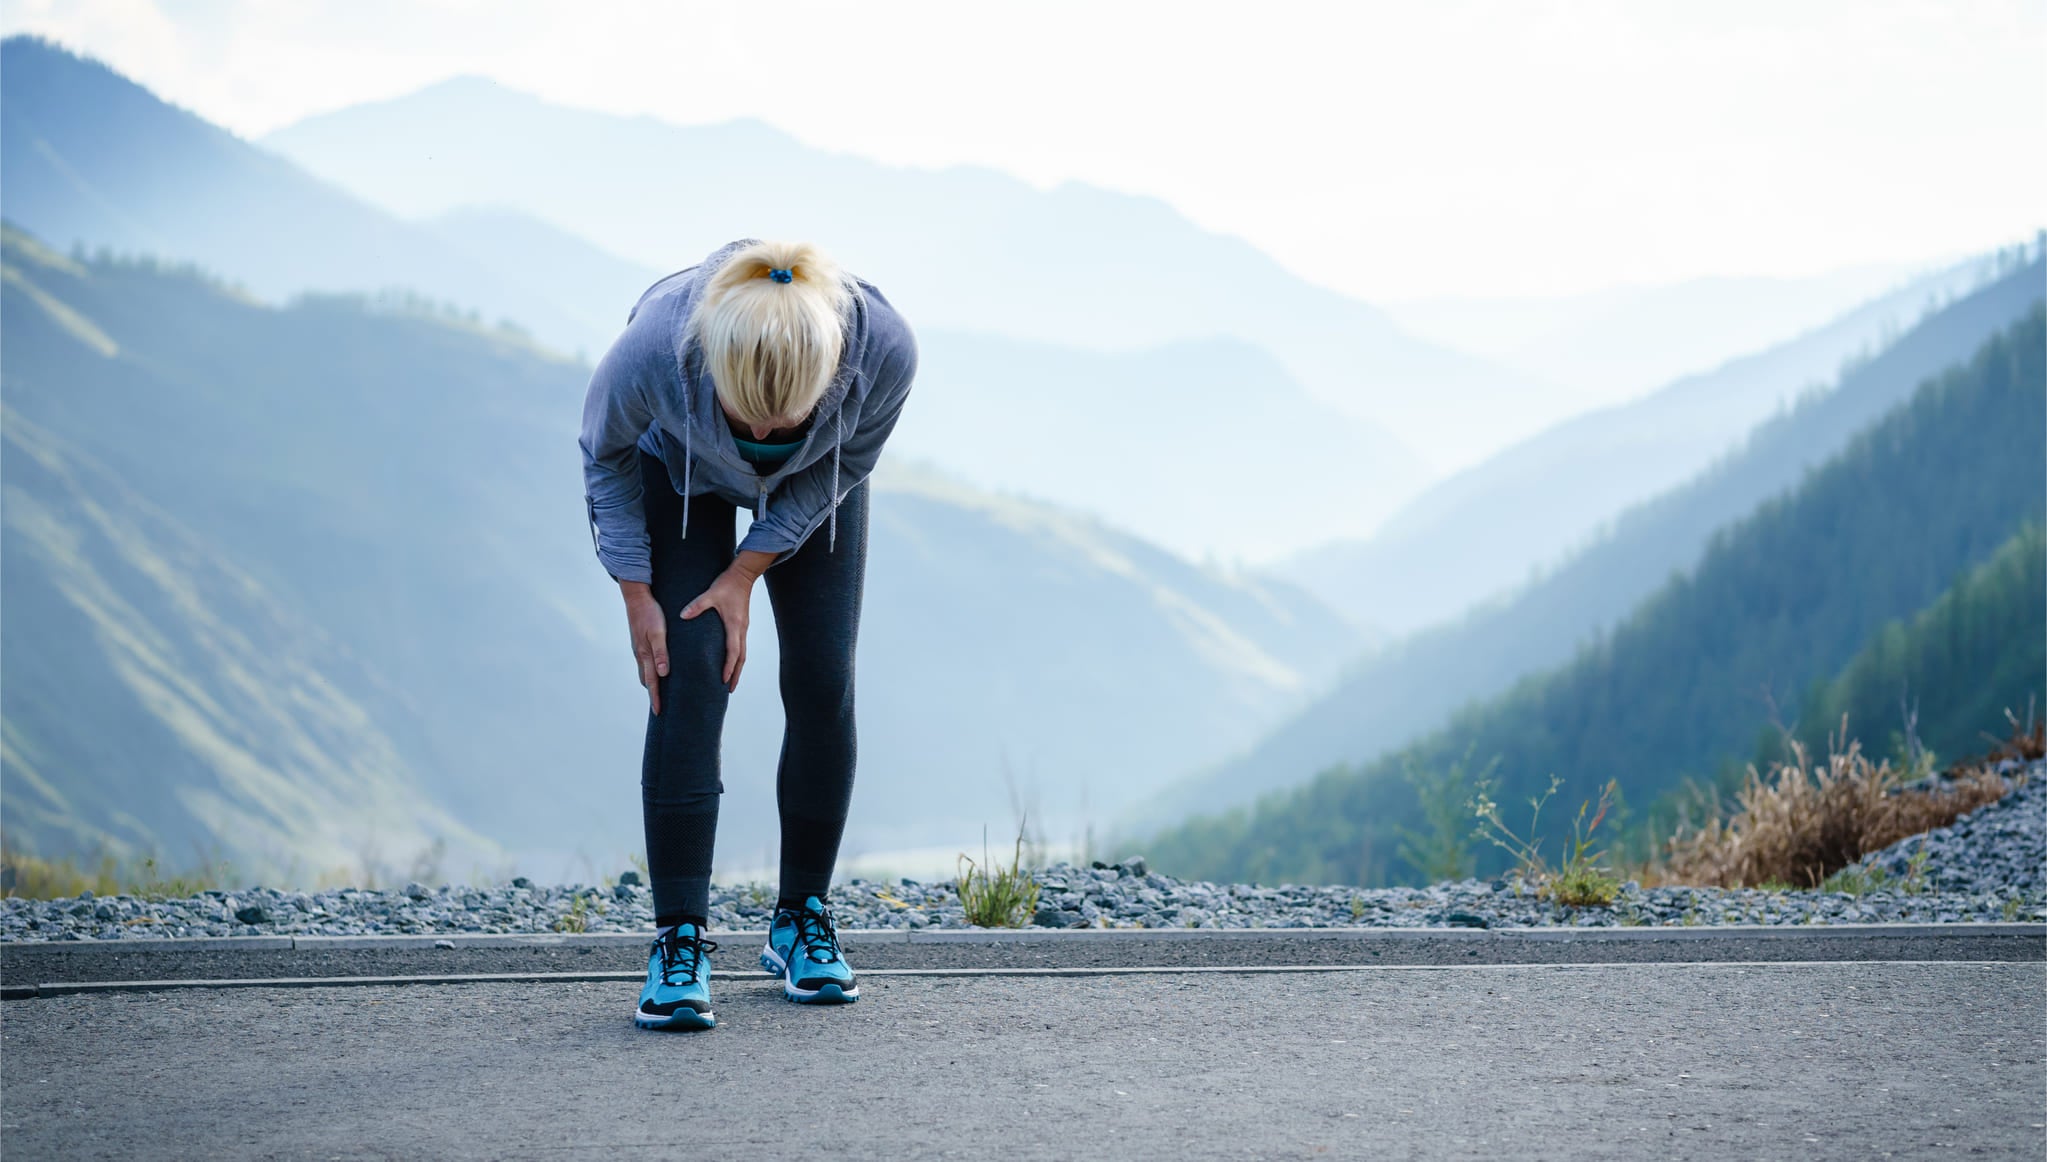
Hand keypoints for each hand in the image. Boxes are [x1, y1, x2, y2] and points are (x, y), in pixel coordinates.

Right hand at [619, 581, 667, 713]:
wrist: (637, 597)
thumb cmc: (651, 614)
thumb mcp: (658, 632)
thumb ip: (661, 653)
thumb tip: (663, 674)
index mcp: (645, 654)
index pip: (652, 682)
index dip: (655, 697)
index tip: (658, 712)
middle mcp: (640, 654)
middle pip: (647, 680)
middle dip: (653, 694)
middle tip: (660, 708)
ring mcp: (639, 649)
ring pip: (645, 672)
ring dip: (652, 683)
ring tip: (660, 693)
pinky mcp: (640, 643)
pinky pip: (646, 662)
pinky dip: (652, 671)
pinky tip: (659, 671)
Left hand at [681, 559, 764, 691]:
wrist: (743, 575)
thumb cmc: (727, 584)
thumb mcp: (710, 594)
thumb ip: (697, 605)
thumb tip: (682, 616)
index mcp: (734, 625)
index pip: (733, 651)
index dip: (729, 667)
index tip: (724, 680)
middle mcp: (741, 629)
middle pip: (741, 658)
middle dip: (736, 674)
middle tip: (729, 690)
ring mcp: (743, 627)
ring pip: (742, 653)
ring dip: (737, 668)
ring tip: (731, 682)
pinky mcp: (741, 624)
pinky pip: (741, 646)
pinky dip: (737, 658)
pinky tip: (731, 662)